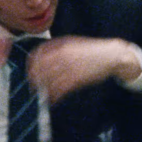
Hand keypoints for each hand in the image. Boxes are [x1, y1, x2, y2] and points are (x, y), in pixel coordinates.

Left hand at [27, 36, 141, 103]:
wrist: (111, 55)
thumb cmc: (91, 49)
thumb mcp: (72, 41)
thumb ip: (56, 46)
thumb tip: (39, 54)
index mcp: (61, 45)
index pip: (37, 55)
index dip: (30, 65)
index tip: (29, 71)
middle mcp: (62, 56)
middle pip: (40, 69)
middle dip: (33, 79)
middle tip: (32, 85)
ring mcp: (69, 68)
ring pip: (48, 81)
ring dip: (42, 90)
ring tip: (40, 95)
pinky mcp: (77, 80)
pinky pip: (60, 90)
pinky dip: (53, 96)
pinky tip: (51, 100)